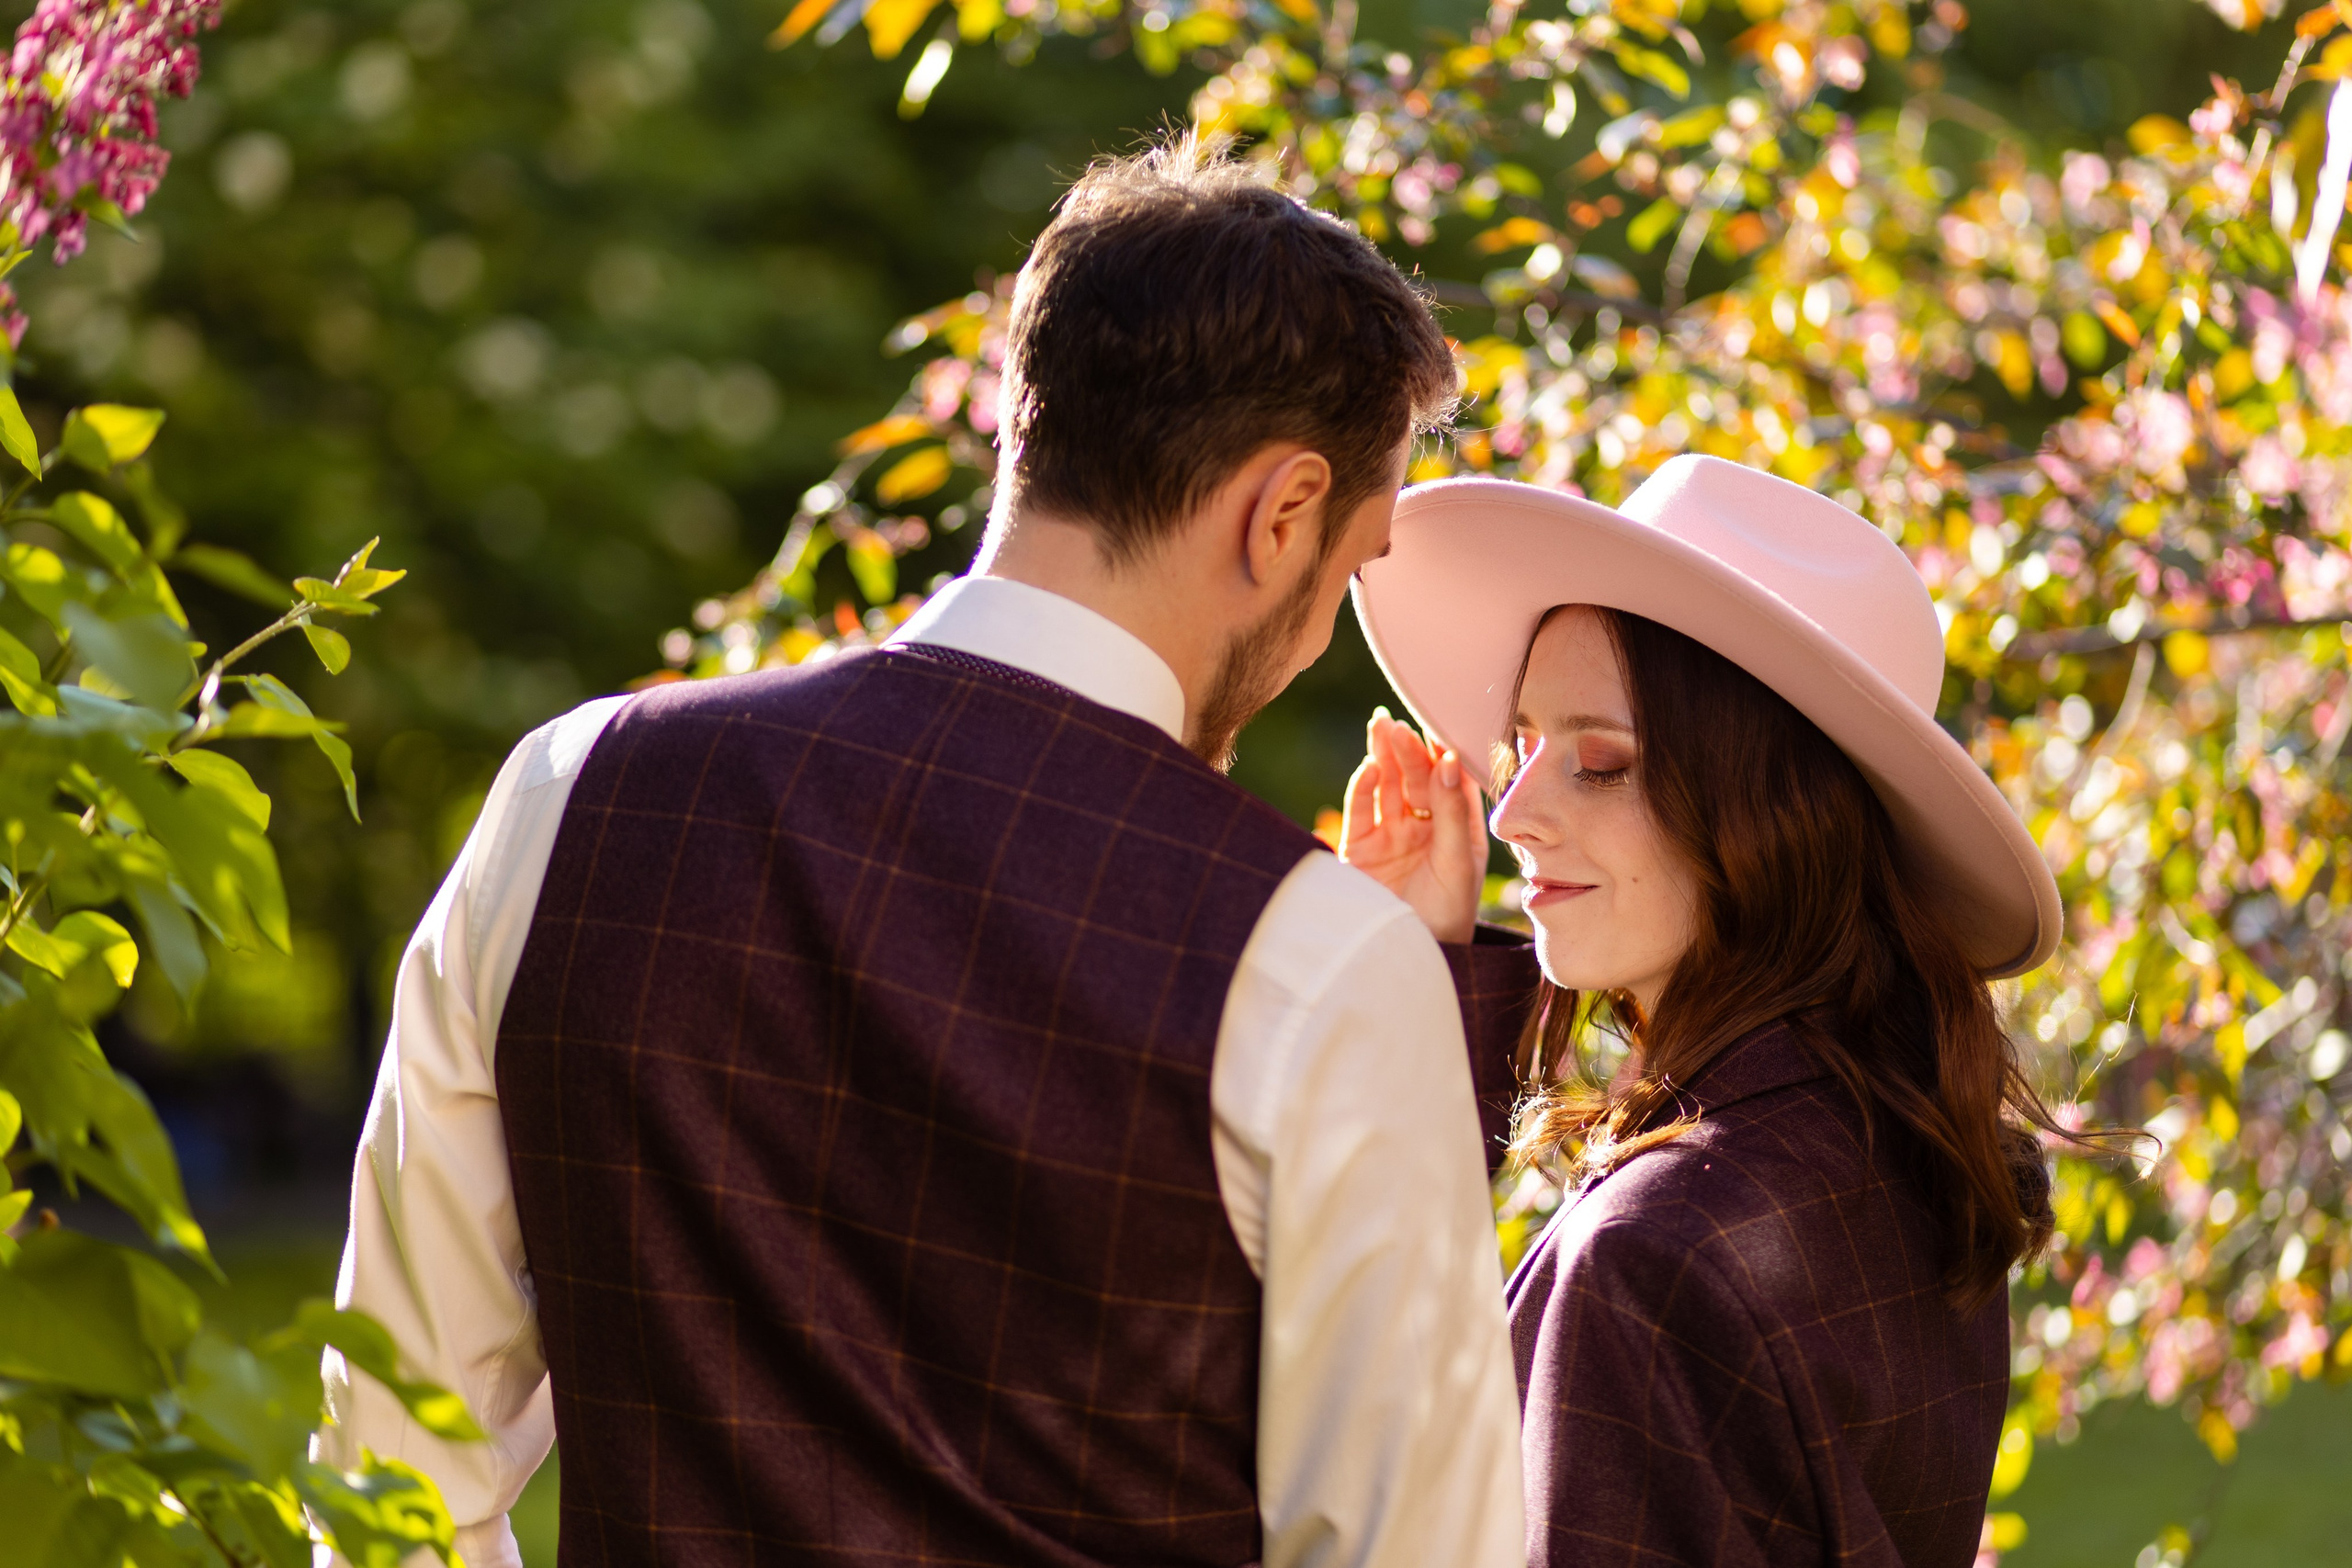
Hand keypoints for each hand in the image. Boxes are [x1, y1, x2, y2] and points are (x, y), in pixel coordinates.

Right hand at [1337, 707, 1486, 944]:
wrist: (1410, 957)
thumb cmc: (1448, 917)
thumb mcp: (1459, 863)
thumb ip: (1452, 811)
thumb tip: (1448, 760)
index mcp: (1458, 828)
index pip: (1453, 781)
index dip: (1446, 753)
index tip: (1442, 725)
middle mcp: (1425, 827)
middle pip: (1417, 778)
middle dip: (1410, 751)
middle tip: (1400, 725)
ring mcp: (1391, 835)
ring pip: (1388, 787)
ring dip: (1385, 757)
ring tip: (1381, 726)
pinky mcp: (1360, 847)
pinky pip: (1362, 810)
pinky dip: (1365, 788)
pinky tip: (1371, 768)